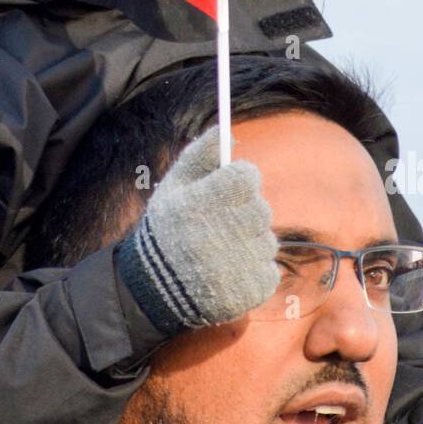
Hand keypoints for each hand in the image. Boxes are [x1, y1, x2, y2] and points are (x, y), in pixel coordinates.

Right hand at [114, 123, 279, 333]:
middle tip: (222, 224)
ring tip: (220, 252)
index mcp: (200, 205)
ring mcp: (238, 266)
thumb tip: (224, 131)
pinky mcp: (250, 292)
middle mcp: (220, 235)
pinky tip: (228, 273)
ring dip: (250, 243)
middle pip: (261, 208)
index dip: (240, 179)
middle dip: (245, 212)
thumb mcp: (173, 188)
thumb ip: (199, 155)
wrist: (154, 291)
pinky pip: (269, 270)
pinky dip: (253, 271)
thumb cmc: (166, 230)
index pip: (246, 177)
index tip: (229, 187)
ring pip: (266, 240)